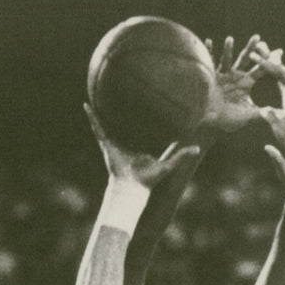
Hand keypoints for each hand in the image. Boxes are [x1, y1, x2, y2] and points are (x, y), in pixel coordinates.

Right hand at [84, 103, 199, 188]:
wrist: (133, 187)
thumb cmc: (148, 180)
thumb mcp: (168, 164)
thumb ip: (181, 156)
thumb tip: (197, 149)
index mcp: (137, 146)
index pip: (139, 128)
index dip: (140, 118)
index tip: (141, 106)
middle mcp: (123, 143)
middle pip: (119, 124)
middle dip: (115, 112)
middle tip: (114, 96)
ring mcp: (113, 143)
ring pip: (105, 124)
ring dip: (98, 113)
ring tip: (92, 101)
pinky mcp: (107, 144)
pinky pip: (98, 128)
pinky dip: (92, 118)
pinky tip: (86, 107)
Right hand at [201, 35, 282, 133]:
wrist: (212, 122)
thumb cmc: (229, 117)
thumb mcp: (247, 115)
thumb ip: (261, 114)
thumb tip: (278, 114)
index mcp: (246, 82)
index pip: (260, 70)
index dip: (269, 62)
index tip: (280, 52)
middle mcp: (236, 75)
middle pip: (245, 59)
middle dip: (251, 48)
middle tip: (257, 37)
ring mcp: (223, 75)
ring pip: (226, 60)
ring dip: (228, 50)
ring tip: (230, 39)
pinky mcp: (211, 78)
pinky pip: (210, 63)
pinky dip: (209, 53)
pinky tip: (209, 42)